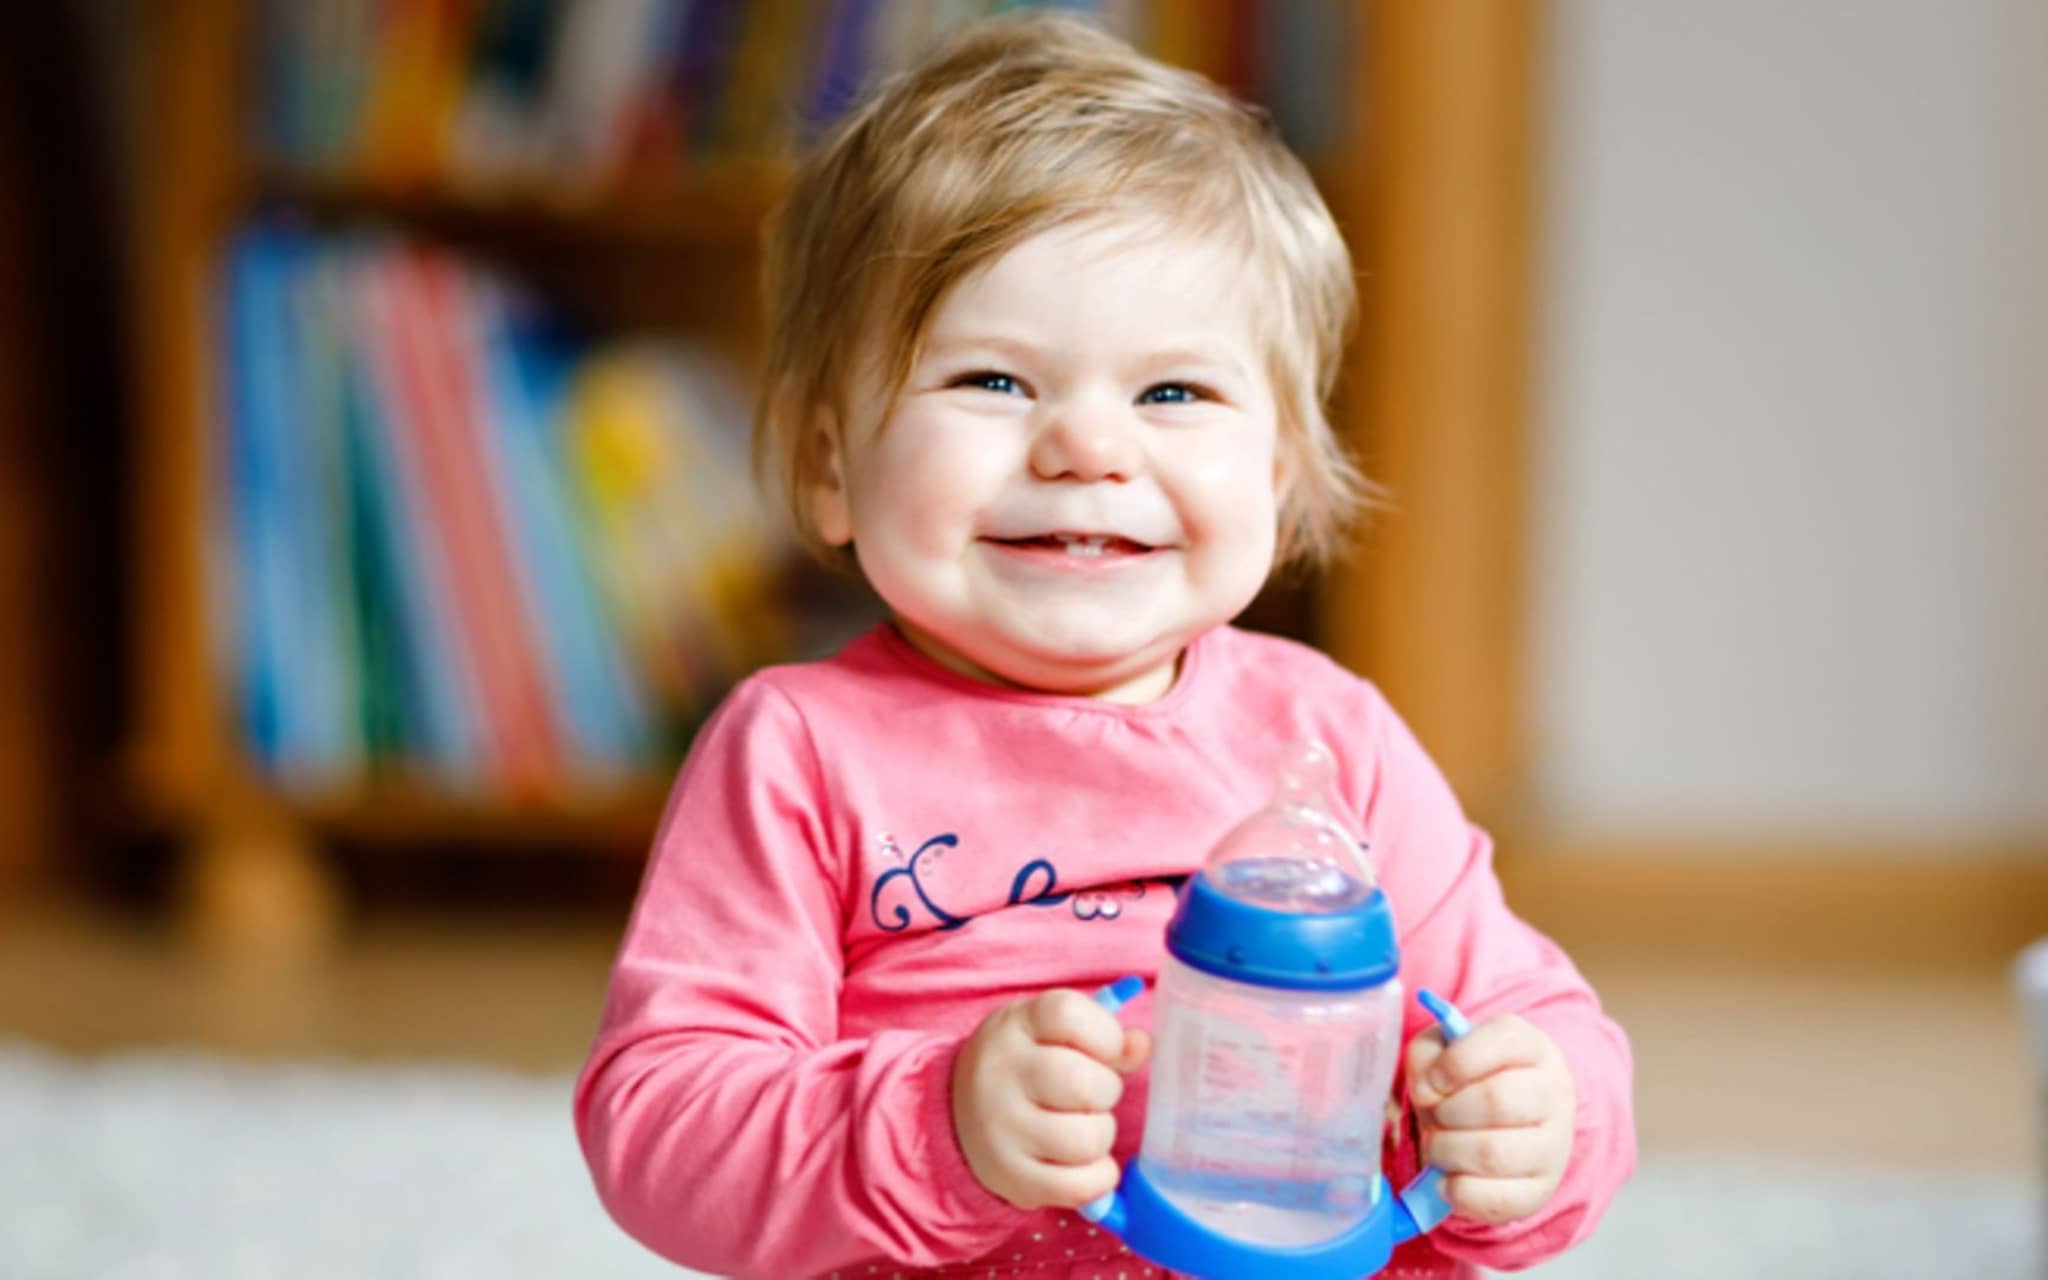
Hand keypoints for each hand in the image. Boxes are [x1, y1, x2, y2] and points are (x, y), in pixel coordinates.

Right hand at [951, 988, 1152, 1210]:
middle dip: (1106, 1091)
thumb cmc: (1026, 1066)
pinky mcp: (1009, 1176)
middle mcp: (1000, 1072)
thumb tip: (1142, 1044)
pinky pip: (1078, 1186)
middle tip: (1091, 1095)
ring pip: (1087, 1139)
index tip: (1104, 1050)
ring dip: (1101, 1134)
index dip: (1105, 1035)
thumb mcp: (1054, 1035)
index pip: (1068, 1015)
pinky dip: (1099, 1177)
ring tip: (1084, 1126)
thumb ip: (1105, 1037)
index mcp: (1015, 1025)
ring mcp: (1001, 1128)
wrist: (958, 1114)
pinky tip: (1089, 1163)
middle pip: (1085, 1085)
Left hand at [1406, 1014, 1574, 1225]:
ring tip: (1437, 1146)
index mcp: (1530, 1046)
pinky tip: (1447, 1178)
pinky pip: (1496, 1198)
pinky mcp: (1540, 1189)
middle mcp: (1552, 1093)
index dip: (1454, 1064)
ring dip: (1447, 1152)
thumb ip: (1427, 1056)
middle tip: (1433, 1118)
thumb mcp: (1441, 1052)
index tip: (1429, 1085)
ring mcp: (1553, 1145)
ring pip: (1493, 1153)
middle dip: (1446, 1113)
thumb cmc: (1465, 1081)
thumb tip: (1426, 1089)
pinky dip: (1457, 1190)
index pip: (1503, 1041)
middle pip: (1497, 1101)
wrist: (1499, 1124)